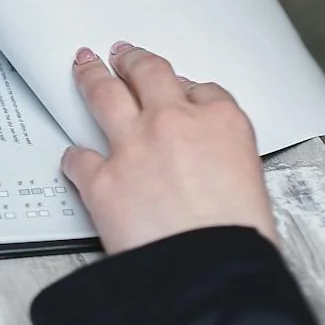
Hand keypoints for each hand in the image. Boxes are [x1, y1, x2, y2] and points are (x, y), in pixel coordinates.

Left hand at [61, 42, 275, 254]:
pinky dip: (74, 159)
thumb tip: (207, 163)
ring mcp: (132, 147)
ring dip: (91, 75)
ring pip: (104, 94)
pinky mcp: (100, 178)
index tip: (177, 88)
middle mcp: (174, 124)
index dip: (184, 89)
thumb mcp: (251, 184)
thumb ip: (223, 159)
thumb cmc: (235, 238)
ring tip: (85, 65)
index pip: (202, 90)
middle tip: (122, 54)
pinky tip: (73, 158)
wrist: (206, 270)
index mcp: (222, 123)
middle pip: (147, 75)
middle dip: (132, 61)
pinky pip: (78, 157)